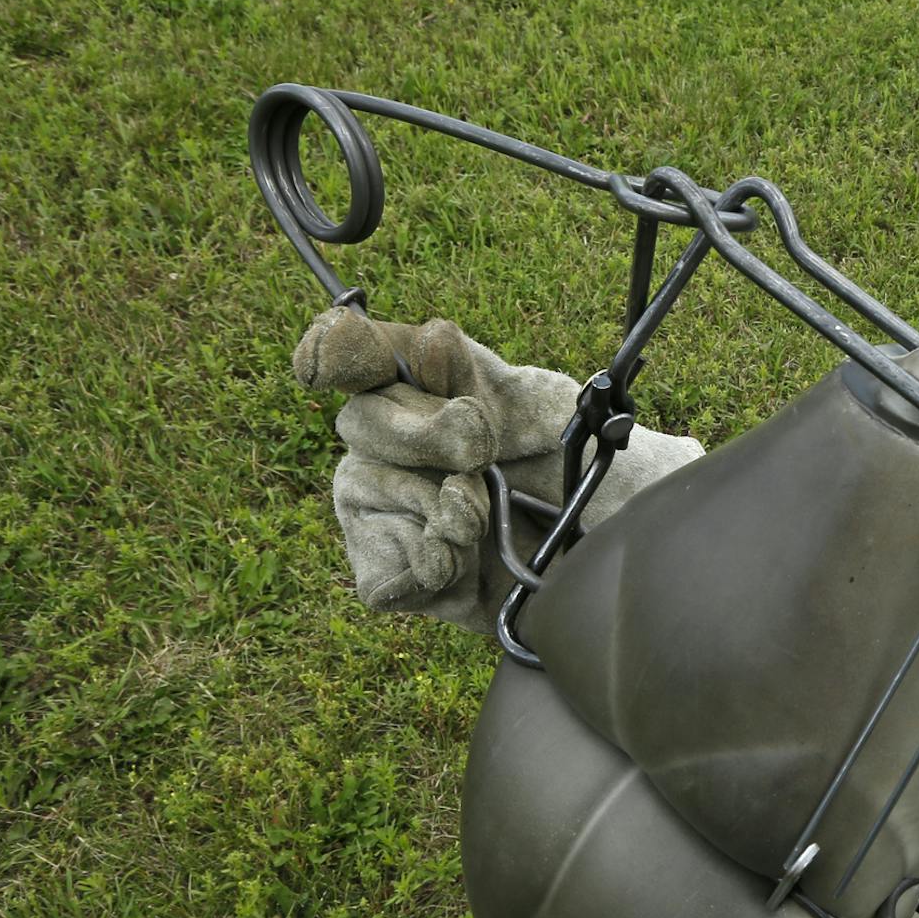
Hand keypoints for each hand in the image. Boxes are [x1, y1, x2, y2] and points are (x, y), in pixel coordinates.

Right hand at [292, 308, 702, 630]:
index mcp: (414, 383)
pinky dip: (439, 569)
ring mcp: (374, 505)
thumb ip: (481, 370)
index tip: (326, 362)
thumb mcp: (542, 405)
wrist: (592, 545)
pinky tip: (468, 561)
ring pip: (370, 493)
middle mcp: (380, 439)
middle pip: (363, 420)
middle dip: (428, 436)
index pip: (356, 351)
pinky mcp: (386, 574)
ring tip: (486, 515)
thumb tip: (432, 343)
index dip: (340, 348)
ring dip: (448, 509)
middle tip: (480, 452)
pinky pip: (388, 573)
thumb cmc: (561, 468)